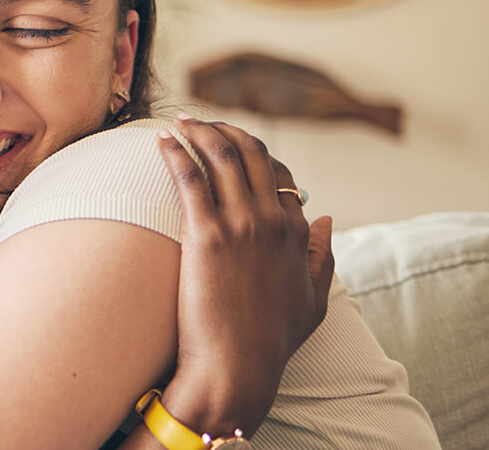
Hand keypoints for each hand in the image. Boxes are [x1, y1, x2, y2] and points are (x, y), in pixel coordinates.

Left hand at [154, 115, 334, 436]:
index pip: (279, 174)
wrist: (237, 366)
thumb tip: (327, 217)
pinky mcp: (206, 235)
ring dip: (199, 131)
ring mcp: (240, 225)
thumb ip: (322, 255)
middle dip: (226, 130)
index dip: (256, 154)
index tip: (232, 145)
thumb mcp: (315, 298)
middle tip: (200, 121)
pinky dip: (176, 152)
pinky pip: (189, 178)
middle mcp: (272, 221)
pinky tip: (161, 141)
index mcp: (297, 232)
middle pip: (252, 154)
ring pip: (221, 157)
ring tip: (180, 121)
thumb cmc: (272, 341)